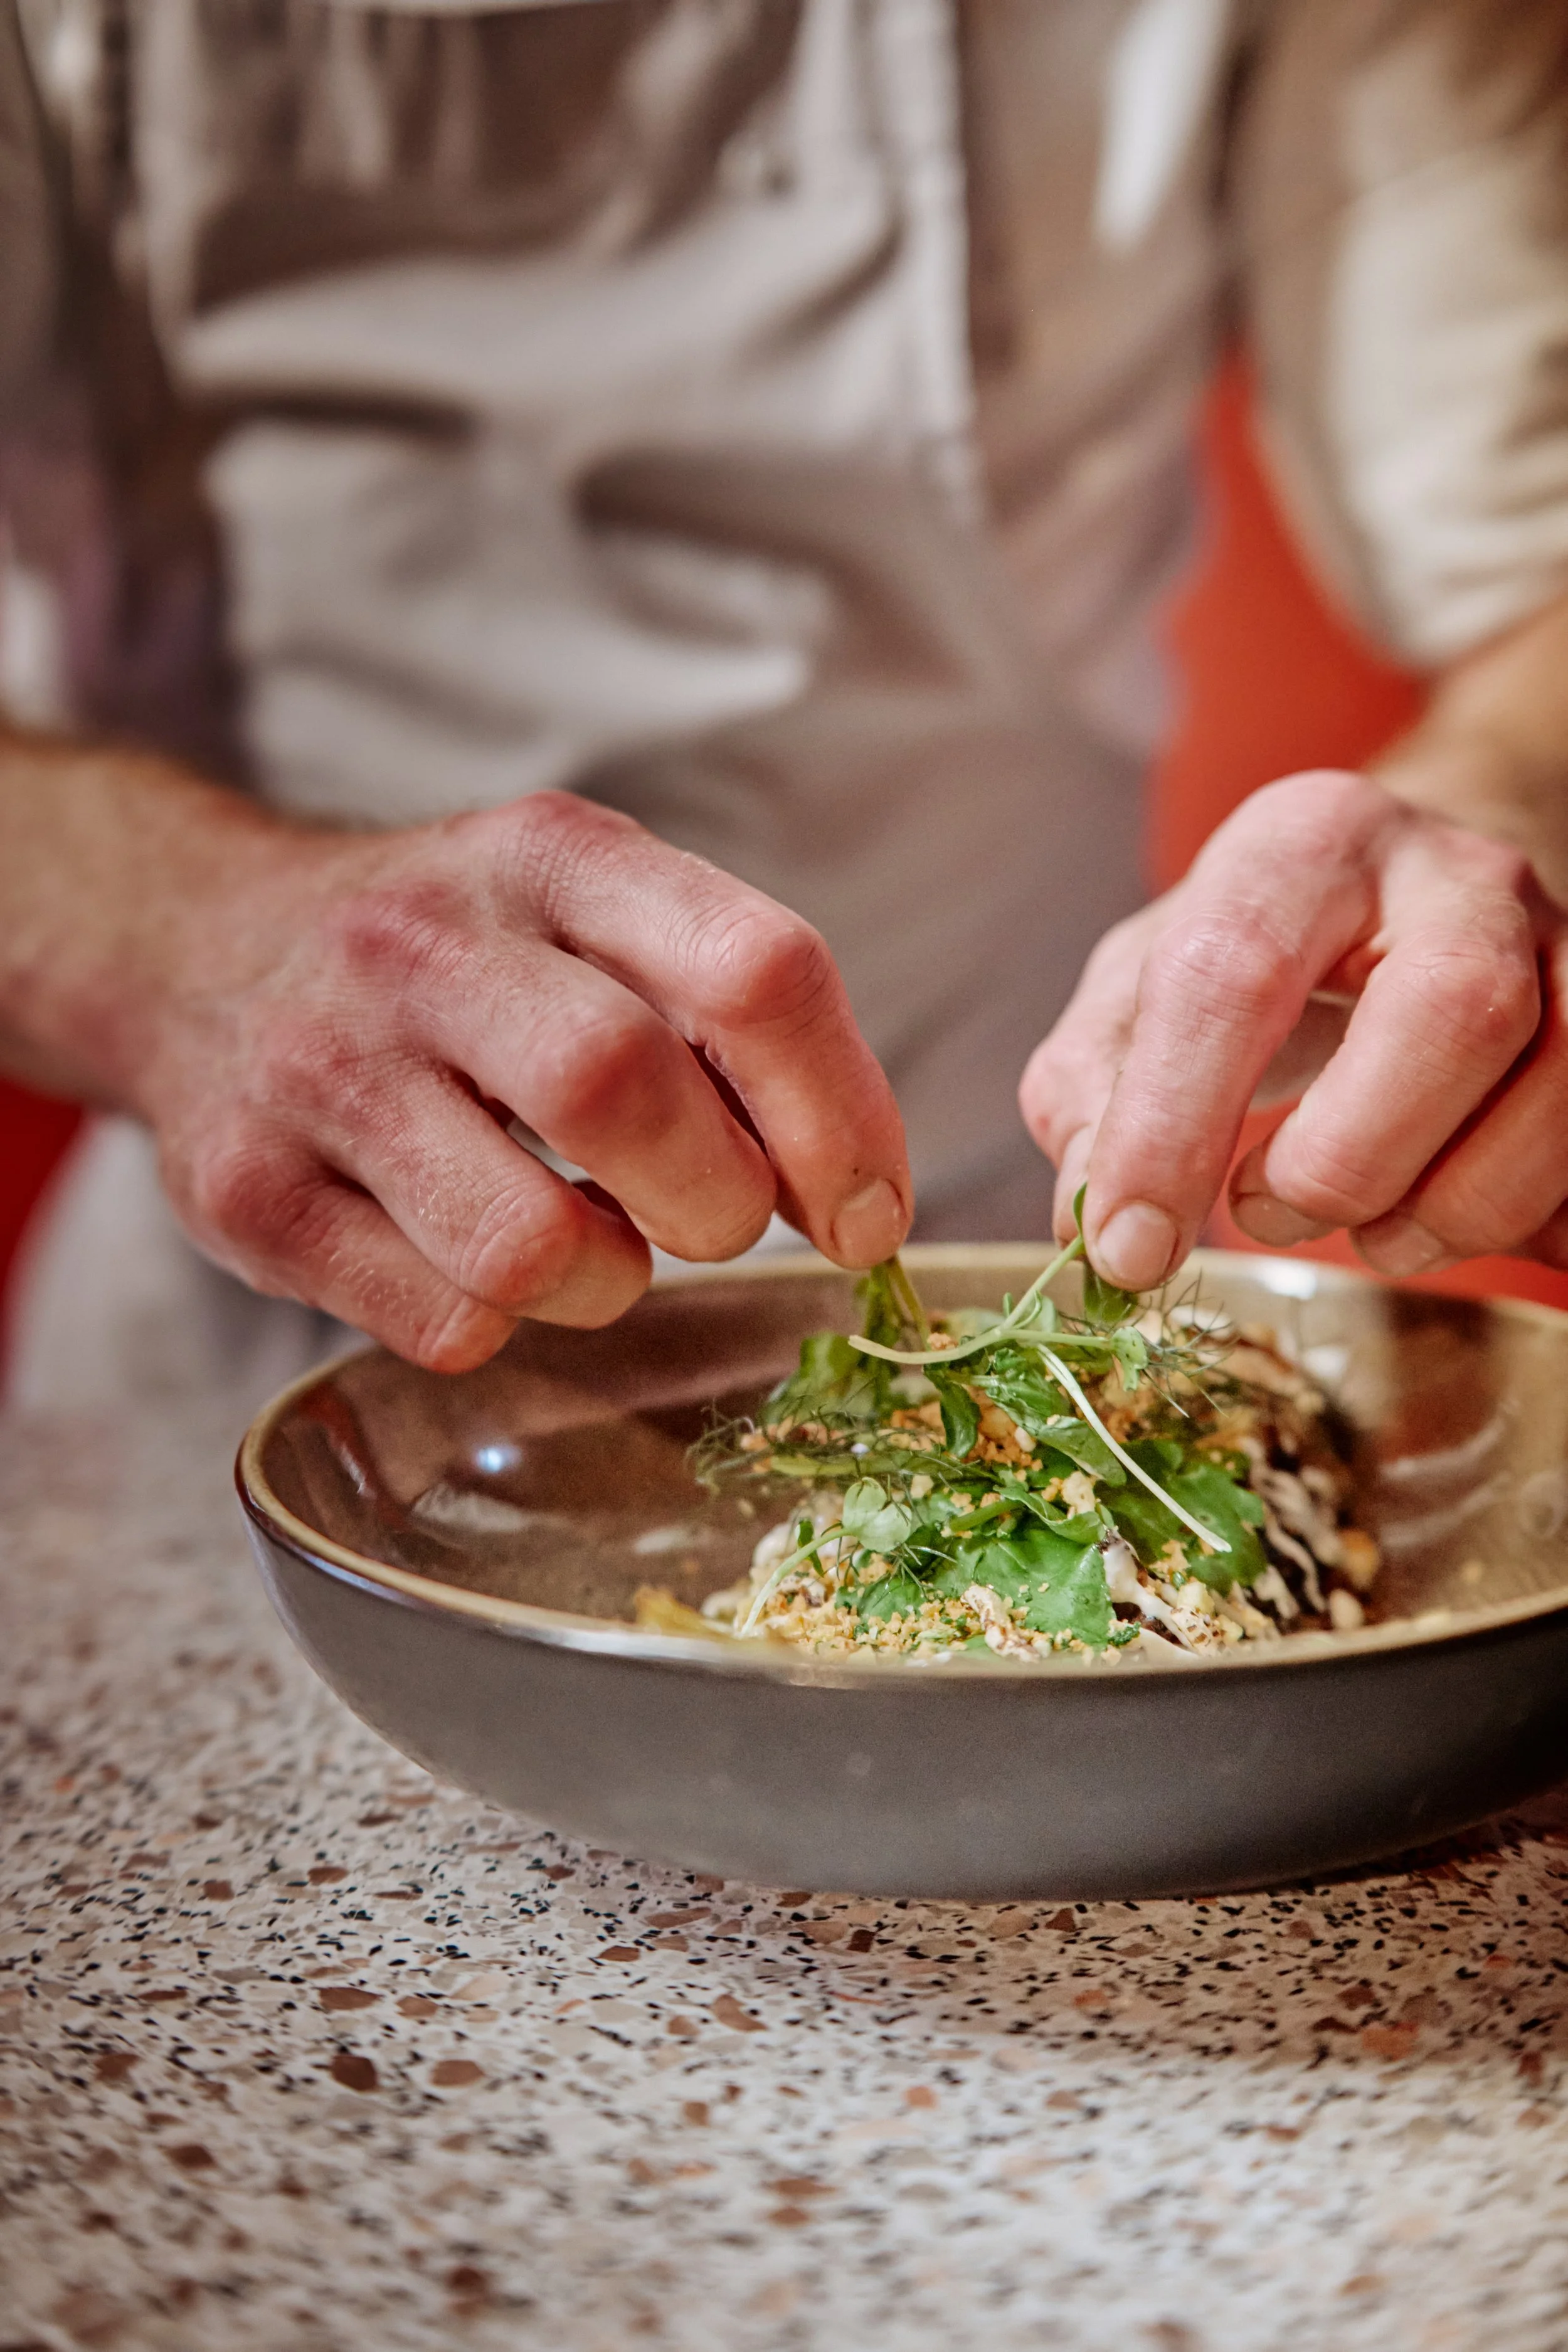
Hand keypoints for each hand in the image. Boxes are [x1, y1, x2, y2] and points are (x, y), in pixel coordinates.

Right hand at [120, 790, 908, 1366]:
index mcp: (551, 858)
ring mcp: (322, 1070)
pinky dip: (502, 1321)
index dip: (842, 1114)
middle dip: (717, 1201)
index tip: (865, 1208)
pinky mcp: (250, 1195)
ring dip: (607, 1280)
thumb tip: (857, 1192)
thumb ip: (727, 1018)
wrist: (197, 948)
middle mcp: (425, 945)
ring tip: (588, 1239)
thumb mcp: (589, 914)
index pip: (752, 969)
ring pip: (528, 1246)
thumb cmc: (455, 960)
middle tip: (714, 1218)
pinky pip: (442, 1321)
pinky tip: (479, 1256)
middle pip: (625, 1091)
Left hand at [1019, 770, 1567, 1284]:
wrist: (1411, 904)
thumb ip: (1093, 1095)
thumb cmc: (1259, 956)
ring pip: (1556, 1095)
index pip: (1236, 972)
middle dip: (1345, 1159)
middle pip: (1454, 1011)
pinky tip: (1444, 1211)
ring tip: (1361, 1223)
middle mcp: (1460, 875)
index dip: (1174, 1128)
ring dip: (1440, 1210)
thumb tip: (1099, 1223)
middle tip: (1265, 1208)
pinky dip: (1520, 1223)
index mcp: (1309, 842)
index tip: (1131, 1248)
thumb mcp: (1142, 994)